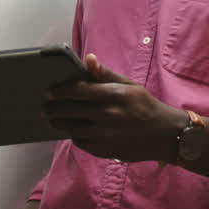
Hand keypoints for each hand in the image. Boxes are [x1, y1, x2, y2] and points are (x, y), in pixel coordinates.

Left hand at [44, 53, 187, 161]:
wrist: (164, 134)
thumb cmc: (145, 106)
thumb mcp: (130, 86)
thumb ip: (106, 74)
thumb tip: (87, 59)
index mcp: (115, 95)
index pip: (78, 91)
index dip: (60, 91)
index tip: (50, 91)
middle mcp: (108, 115)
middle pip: (69, 110)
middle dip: (53, 108)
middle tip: (44, 107)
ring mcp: (104, 134)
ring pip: (71, 128)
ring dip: (58, 123)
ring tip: (52, 119)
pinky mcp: (103, 150)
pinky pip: (80, 141)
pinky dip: (74, 135)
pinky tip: (72, 130)